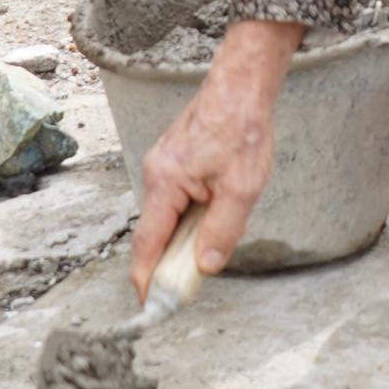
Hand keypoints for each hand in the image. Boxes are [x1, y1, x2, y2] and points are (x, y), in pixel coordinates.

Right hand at [130, 20, 297, 293]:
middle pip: (155, 233)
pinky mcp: (173, 162)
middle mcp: (155, 175)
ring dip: (186, 234)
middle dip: (172, 259)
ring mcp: (162, 166)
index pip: (147, 242)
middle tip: (195, 278)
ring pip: (168, 216)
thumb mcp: (242, 188)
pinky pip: (175, 200)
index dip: (146, 277)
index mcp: (165, 183)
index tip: (148, 303)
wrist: (241, 86)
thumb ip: (222, 230)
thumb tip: (204, 266)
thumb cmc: (242, 129)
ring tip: (221, 224)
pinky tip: (218, 206)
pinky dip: (190, 215)